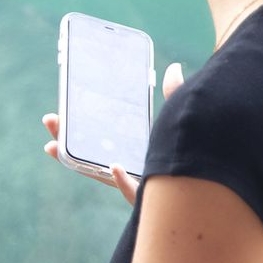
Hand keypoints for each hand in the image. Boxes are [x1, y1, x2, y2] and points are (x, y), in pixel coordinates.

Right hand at [43, 62, 184, 205]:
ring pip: (98, 173)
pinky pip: (132, 191)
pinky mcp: (150, 195)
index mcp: (131, 149)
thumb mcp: (179, 118)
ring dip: (76, 161)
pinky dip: (122, 181)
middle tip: (47, 121)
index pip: (94, 138)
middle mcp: (128, 166)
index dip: (70, 130)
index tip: (54, 117)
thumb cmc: (195, 149)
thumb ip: (175, 93)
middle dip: (62, 140)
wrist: (214, 180)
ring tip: (54, 146)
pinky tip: (113, 166)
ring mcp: (135, 182)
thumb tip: (174, 67)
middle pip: (87, 154)